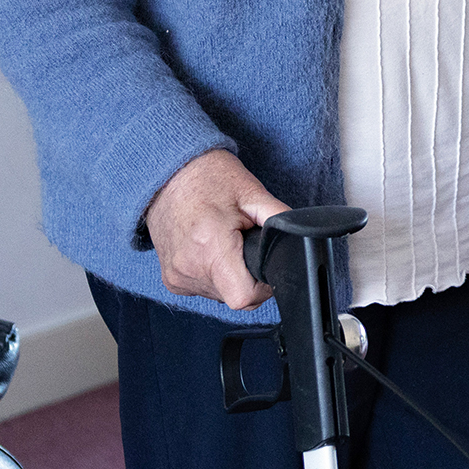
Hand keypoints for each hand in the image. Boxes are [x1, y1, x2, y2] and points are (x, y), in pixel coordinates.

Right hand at [143, 149, 289, 309]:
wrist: (168, 172)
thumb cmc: (208, 177)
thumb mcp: (253, 193)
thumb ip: (279, 220)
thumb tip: (300, 237)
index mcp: (211, 247)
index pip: (244, 297)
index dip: (263, 287)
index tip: (263, 265)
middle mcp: (190, 268)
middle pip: (235, 296)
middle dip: (248, 275)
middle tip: (243, 242)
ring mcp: (177, 277)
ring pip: (221, 294)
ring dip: (230, 274)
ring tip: (224, 240)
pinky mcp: (172, 280)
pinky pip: (204, 288)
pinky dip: (213, 273)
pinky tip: (210, 248)